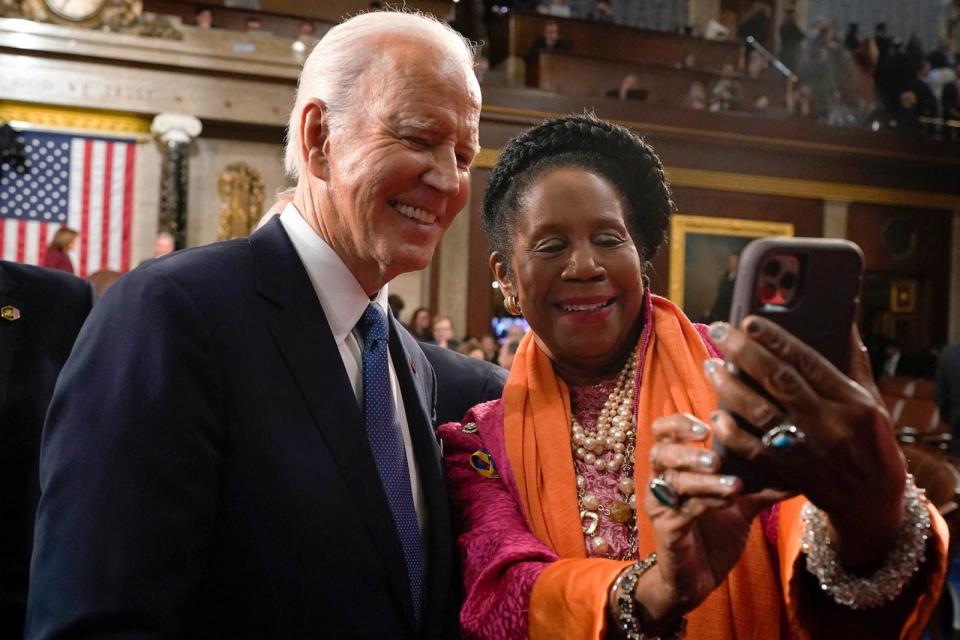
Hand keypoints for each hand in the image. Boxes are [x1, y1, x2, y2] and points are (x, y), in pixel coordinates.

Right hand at [634, 413, 785, 628]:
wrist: (698, 577)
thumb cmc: (715, 534)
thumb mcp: (742, 504)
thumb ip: (763, 485)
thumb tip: (801, 467)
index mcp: (675, 466)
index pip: (663, 431)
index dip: (678, 423)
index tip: (706, 424)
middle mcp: (662, 480)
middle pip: (660, 450)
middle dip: (688, 450)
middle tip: (716, 456)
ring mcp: (661, 504)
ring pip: (672, 480)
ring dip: (703, 479)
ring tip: (731, 483)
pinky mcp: (665, 528)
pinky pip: (682, 509)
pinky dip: (706, 502)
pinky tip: (728, 501)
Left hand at [704, 317, 905, 566]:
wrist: (873, 501)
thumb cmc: (872, 442)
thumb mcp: (872, 401)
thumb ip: (854, 362)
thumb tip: (842, 320)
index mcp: (852, 401)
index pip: (808, 361)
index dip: (776, 339)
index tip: (749, 321)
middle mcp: (830, 423)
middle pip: (780, 381)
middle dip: (745, 352)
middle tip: (717, 330)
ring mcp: (808, 449)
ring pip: (762, 413)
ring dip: (730, 388)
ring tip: (711, 365)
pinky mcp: (790, 472)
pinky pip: (755, 451)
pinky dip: (733, 433)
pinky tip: (716, 415)